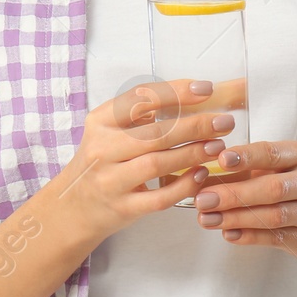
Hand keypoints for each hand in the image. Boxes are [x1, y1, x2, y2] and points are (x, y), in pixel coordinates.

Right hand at [50, 78, 231, 242]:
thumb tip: (192, 95)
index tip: (206, 89)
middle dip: (195, 126)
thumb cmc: (102, 161)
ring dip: (192, 153)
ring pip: (156, 164)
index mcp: (100, 122)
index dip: (176, 92)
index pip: (140, 99)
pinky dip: (183, 186)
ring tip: (218, 146)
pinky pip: (158, 198)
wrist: (73, 207)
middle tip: (224, 122)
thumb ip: (140, 114)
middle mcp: (102, 149)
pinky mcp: (122, 208)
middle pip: (154, 133)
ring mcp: (110, 181)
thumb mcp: (110, 130)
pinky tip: (201, 175)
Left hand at [192, 140, 296, 258]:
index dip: (246, 157)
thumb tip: (199, 176)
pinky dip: (248, 236)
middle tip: (203, 198)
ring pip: (272, 216)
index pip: (272, 154)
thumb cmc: (290, 183)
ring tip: (207, 218)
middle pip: (272, 188)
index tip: (220, 159)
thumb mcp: (274, 167)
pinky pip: (274, 238)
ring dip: (236, 218)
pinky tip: (227, 233)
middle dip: (235, 194)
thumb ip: (242, 169)